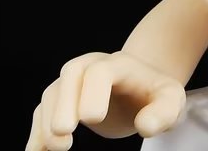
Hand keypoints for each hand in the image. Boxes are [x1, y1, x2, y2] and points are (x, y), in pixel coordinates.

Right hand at [25, 50, 186, 150]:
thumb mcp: (170, 100)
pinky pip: (41, 112)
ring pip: (52, 93)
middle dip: (63, 103)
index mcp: (119, 65)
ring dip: (48, 121)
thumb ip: (163, 112)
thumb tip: (146, 126)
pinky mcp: (60, 101)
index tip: (92, 119)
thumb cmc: (154, 94)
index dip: (93, 92)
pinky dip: (37, 133)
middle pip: (70, 74)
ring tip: (59, 148)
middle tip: (64, 134)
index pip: (100, 71)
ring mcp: (73, 83)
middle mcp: (91, 66)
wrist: (138, 87)